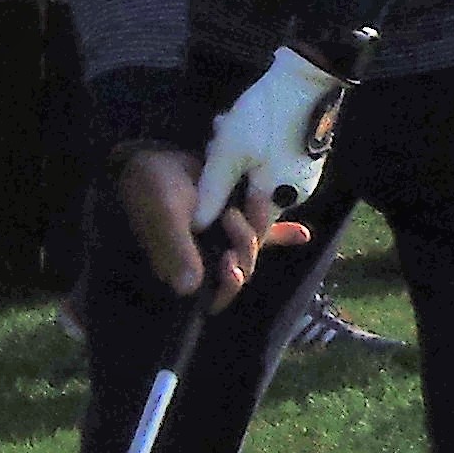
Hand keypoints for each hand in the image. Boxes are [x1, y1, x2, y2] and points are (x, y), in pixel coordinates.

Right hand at [115, 146, 300, 312]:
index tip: (229, 265)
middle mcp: (208, 258)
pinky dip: (283, 233)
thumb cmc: (151, 188)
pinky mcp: (235, 218)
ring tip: (248, 198)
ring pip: (254, 248)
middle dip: (244, 246)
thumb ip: (176, 248)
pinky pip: (264, 231)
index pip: (214, 296)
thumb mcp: (164, 216)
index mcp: (187, 266)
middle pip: (241, 270)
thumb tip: (187, 288)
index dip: (227, 287)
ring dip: (258, 227)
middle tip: (230, 217)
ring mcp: (224, 238)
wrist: (155, 157)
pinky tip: (302, 234)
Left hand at [195, 46, 343, 228]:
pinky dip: (252, 143)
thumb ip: (213, 192)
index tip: (210, 181)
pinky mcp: (303, 149)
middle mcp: (296, 192)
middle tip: (215, 143)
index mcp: (279, 200)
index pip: (247, 222)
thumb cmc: (265, 119)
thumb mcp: (229, 155)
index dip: (224, 206)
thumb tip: (197, 223)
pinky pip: (271, 156)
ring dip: (235, 151)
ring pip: (256, 170)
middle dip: (227, 171)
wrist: (306, 77)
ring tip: (224, 125)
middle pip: (249, 193)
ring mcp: (302, 170)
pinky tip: (238, 119)